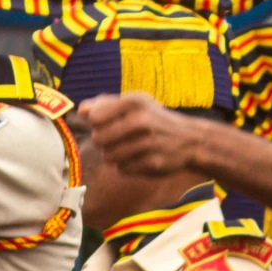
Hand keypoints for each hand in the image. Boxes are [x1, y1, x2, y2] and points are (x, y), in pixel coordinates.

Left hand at [80, 92, 210, 179]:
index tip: (105, 124)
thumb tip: (81, 110)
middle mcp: (142, 121)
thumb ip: (106, 104)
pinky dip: (127, 166)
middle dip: (104, 142)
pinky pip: (123, 169)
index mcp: (135, 102)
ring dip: (114, 155)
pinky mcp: (152, 163)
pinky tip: (139, 158)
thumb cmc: (155, 118)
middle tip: (117, 139)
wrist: (190, 139)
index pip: (94, 118)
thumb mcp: (136, 103)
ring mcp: (148, 143)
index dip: (96, 124)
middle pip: (98, 139)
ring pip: (109, 157)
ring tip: (128, 149)